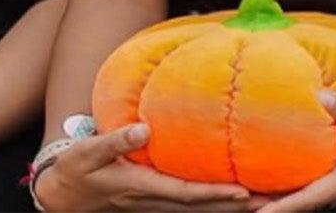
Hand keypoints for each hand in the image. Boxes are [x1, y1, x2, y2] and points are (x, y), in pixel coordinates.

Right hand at [34, 124, 251, 211]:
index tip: (244, 191)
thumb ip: (116, 141)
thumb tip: (144, 130)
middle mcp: (154, 200)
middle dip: (238, 206)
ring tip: (266, 202)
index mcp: (141, 186)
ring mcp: (156, 205)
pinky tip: (234, 200)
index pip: (186, 193)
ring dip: (232, 208)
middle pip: (203, 207)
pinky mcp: (156, 202)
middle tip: (273, 201)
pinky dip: (216, 205)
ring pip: (202, 211)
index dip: (215, 193)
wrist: (63, 196)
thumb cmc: (75, 171)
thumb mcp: (88, 152)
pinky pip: (193, 207)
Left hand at [256, 92, 335, 210]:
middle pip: (308, 202)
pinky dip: (310, 191)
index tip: (255, 212)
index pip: (309, 198)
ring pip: (320, 199)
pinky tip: (300, 177)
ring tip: (258, 190)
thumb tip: (318, 97)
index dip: (280, 207)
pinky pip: (333, 194)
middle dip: (274, 203)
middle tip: (238, 199)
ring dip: (291, 198)